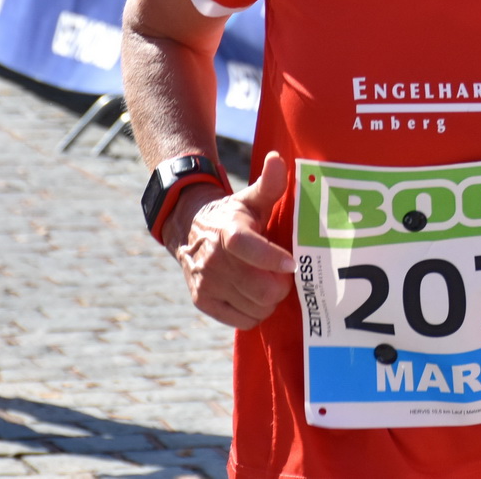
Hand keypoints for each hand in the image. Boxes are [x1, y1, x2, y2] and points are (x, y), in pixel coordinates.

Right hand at [165, 151, 295, 329]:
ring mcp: (207, 283)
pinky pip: (242, 321)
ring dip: (269, 300)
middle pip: (261, 288)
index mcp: (228, 232)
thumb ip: (270, 183)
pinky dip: (254, 312)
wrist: (188, 228)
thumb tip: (277, 159)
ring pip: (256, 307)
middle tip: (284, 274)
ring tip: (269, 282)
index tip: (292, 264)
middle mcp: (213, 260)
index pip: (248, 248)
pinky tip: (254, 296)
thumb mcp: (251, 197)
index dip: (271, 258)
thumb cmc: (233, 214)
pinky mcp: (202, 301)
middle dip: (281, 284)